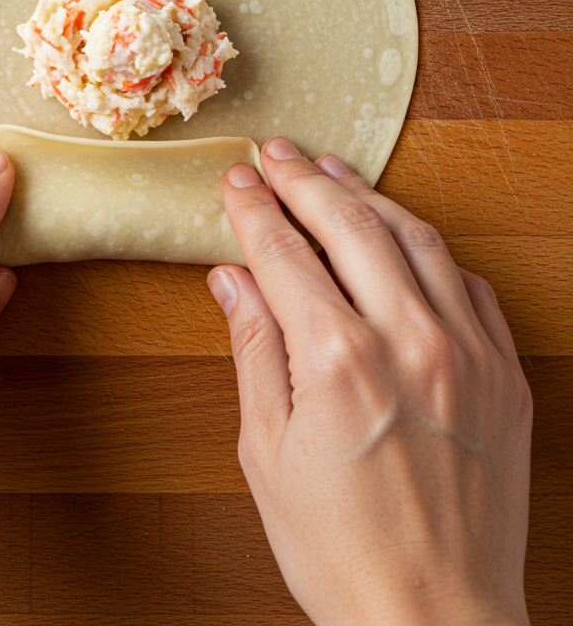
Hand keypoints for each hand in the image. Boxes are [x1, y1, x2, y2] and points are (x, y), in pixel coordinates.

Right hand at [208, 138, 531, 625]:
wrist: (437, 622)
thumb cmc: (341, 553)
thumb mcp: (268, 454)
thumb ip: (253, 351)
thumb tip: (232, 280)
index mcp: (339, 361)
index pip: (286, 252)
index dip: (255, 208)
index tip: (237, 181)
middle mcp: (410, 341)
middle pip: (351, 224)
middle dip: (306, 180)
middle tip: (277, 155)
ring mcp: (466, 353)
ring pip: (417, 238)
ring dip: (369, 197)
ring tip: (333, 173)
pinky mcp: (502, 374)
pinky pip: (468, 283)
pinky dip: (429, 248)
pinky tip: (404, 238)